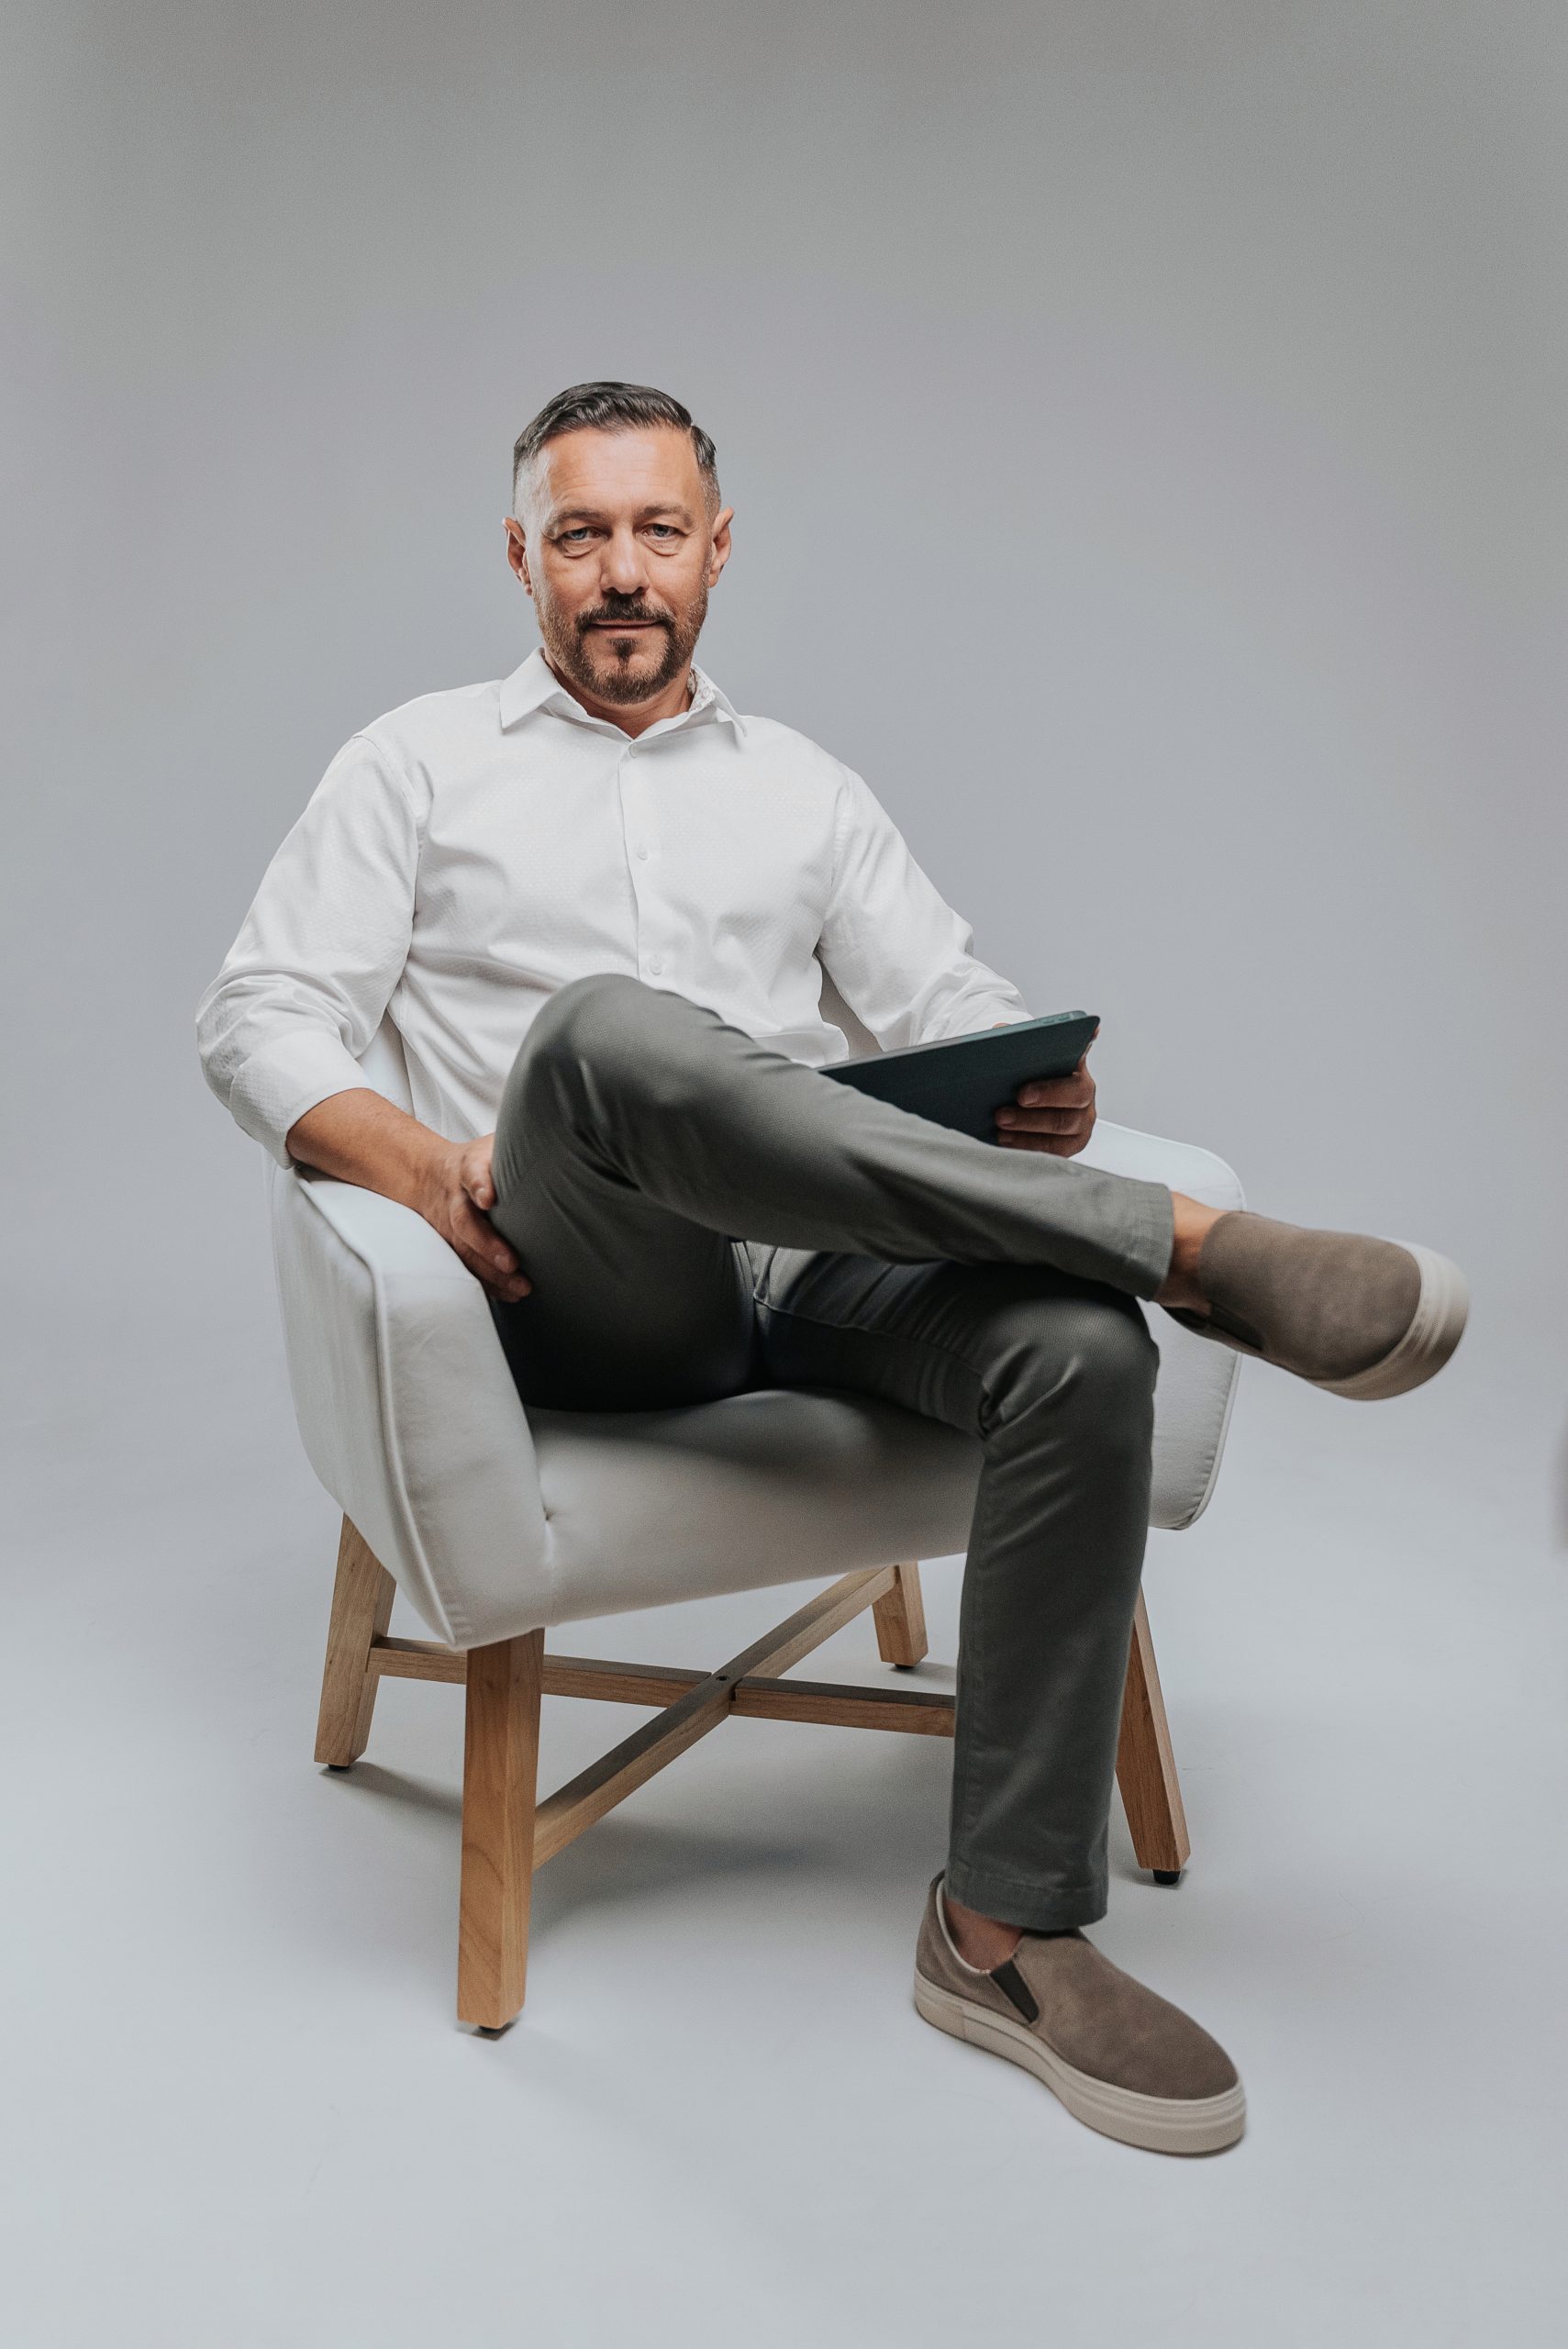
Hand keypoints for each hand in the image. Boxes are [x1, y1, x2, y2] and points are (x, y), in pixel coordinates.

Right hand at [416, 1134, 531, 1300]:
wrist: (428, 1175)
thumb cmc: (478, 1160)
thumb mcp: (493, 1143)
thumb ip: (520, 1144)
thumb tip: (567, 1140)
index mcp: (469, 1167)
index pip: (472, 1172)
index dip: (479, 1184)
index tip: (488, 1198)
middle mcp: (456, 1198)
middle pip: (465, 1221)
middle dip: (486, 1243)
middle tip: (511, 1262)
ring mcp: (450, 1225)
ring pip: (465, 1251)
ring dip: (491, 1272)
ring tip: (521, 1287)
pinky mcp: (452, 1245)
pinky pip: (467, 1267)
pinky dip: (488, 1284)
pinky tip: (512, 1294)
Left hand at [993, 1050, 1097, 1156]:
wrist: (1021, 1108)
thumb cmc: (1023, 1079)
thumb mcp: (1019, 1058)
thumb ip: (1014, 1041)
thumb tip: (1000, 1033)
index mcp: (1075, 1064)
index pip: (1084, 1049)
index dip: (1080, 1046)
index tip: (1057, 1053)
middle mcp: (1085, 1093)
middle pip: (1076, 1094)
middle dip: (1047, 1095)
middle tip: (1018, 1097)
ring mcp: (1081, 1121)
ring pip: (1064, 1126)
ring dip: (1030, 1125)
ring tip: (1001, 1124)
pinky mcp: (1071, 1145)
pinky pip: (1055, 1151)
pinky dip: (1028, 1146)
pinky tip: (1005, 1140)